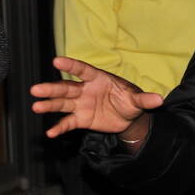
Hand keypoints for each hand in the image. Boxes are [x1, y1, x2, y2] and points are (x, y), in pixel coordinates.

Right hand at [30, 57, 163, 138]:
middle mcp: (85, 90)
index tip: (56, 61)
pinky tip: (50, 133)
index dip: (70, 66)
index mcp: (98, 78)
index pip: (82, 70)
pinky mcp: (81, 118)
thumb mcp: (138, 101)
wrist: (129, 118)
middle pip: (66, 88)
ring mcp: (81, 104)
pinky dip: (60, 127)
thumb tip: (159, 100)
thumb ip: (145, 100)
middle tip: (36, 89)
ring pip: (63, 104)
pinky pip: (68, 122)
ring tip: (36, 106)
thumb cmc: (131, 101)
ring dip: (49, 105)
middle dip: (51, 89)